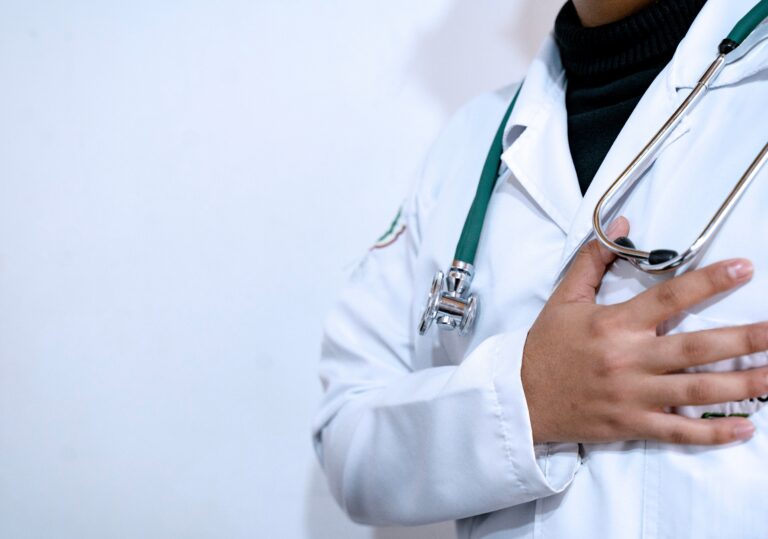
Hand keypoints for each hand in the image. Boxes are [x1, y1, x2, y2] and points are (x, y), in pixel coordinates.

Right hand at [522, 217, 766, 444]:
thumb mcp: (564, 298)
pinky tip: (744, 428)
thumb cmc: (544, 347)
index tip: (744, 268)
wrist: (519, 397)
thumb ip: (593, 259)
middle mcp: (628, 359)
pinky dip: (712, 433)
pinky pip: (678, 431)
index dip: (709, 281)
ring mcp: (632, 395)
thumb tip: (621, 225)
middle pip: (696, 348)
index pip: (668, 297)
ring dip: (742, 384)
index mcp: (613, 324)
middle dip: (744, 339)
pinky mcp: (631, 424)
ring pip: (696, 390)